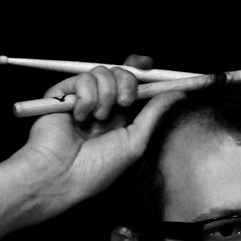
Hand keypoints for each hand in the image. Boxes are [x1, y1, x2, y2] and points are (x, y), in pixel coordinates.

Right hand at [16, 55, 183, 213]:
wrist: (61, 174)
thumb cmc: (99, 167)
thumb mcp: (136, 141)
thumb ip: (155, 114)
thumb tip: (178, 94)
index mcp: (120, 118)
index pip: (134, 86)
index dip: (143, 73)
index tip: (150, 66)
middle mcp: (102, 106)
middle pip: (121, 73)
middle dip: (127, 82)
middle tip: (124, 102)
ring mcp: (82, 99)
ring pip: (102, 72)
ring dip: (105, 95)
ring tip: (97, 119)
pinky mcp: (63, 94)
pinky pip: (82, 78)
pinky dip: (85, 97)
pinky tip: (79, 117)